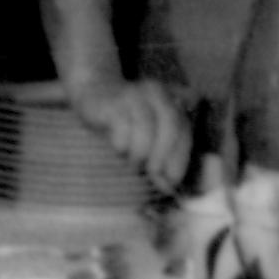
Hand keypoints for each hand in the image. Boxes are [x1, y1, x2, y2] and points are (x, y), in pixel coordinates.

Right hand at [68, 72, 194, 191]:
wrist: (94, 91)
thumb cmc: (125, 119)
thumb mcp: (148, 134)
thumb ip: (162, 156)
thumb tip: (168, 187)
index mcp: (171, 101)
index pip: (184, 132)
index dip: (179, 159)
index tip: (171, 181)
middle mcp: (156, 94)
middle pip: (170, 128)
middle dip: (163, 156)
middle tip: (153, 174)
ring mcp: (134, 96)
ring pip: (146, 132)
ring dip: (140, 154)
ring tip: (133, 162)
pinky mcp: (113, 104)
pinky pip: (122, 131)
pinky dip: (122, 146)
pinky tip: (119, 148)